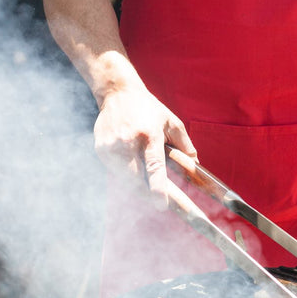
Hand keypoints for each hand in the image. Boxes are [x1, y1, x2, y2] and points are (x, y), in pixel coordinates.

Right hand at [93, 85, 196, 205]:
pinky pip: (115, 173)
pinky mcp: (101, 149)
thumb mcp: (172, 122)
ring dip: (138, 189)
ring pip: (125, 180)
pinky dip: (126, 178)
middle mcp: (128, 141)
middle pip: (136, 179)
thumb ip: (185, 145)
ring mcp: (111, 146)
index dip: (157, 188)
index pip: (154, 166)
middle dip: (149, 195)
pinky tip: (135, 175)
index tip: (161, 205)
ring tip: (150, 192)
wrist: (117, 92)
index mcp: (150, 134)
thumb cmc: (148, 108)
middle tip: (161, 204)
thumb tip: (196, 166)